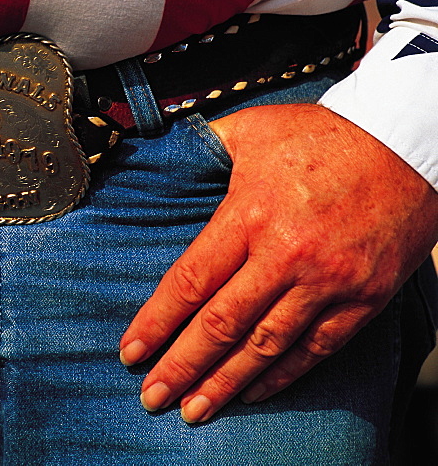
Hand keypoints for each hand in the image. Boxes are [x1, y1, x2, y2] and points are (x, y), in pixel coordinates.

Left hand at [119, 104, 437, 422]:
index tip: (130, 351)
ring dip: (225, 383)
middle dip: (181, 366)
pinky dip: (283, 375)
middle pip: (221, 325)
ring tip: (195, 410)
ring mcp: (327, 281)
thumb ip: (201, 148)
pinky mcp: (363, 297)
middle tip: (151, 397)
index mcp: (249, 214)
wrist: (408, 142)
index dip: (157, 322)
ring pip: (265, 346)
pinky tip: (254, 391)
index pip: (191, 282)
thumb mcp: (250, 129)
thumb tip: (158, 159)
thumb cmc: (323, 134)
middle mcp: (285, 255)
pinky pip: (316, 347)